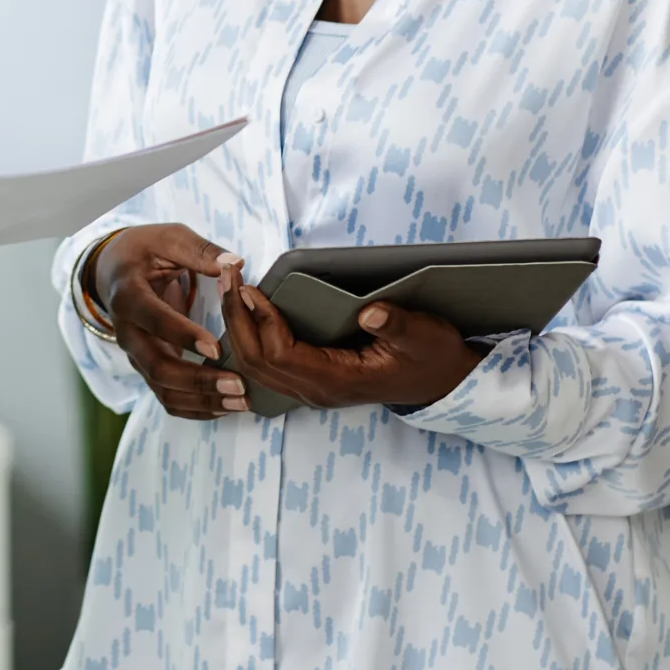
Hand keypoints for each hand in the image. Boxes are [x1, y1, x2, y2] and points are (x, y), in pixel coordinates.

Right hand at [95, 224, 248, 418]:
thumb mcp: (168, 238)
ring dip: (201, 400)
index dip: (182, 335)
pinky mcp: (146, 367)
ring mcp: (135, 354)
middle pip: (157, 367)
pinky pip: (167, 397)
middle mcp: (127, 332)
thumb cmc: (145, 251)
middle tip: (237, 384)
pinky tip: (224, 407)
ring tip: (239, 401)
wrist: (113, 270)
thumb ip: (200, 251)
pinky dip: (194, 408)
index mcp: (128, 295)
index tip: (216, 348)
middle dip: (199, 380)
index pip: (153, 320)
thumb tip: (235, 263)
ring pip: (163, 389)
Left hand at [221, 286, 489, 410]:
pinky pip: (266, 364)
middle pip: (257, 362)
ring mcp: (311, 389)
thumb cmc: (432, 356)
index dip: (261, 322)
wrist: (443, 381)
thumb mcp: (424, 335)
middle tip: (226, 278)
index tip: (250, 289)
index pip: (282, 355)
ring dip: (238, 326)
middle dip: (236, 318)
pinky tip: (245, 310)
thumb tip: (371, 314)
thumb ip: (397, 325)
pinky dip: (249, 336)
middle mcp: (317, 391)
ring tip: (229, 287)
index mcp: (339, 381)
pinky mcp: (311, 380)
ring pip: (256, 365)